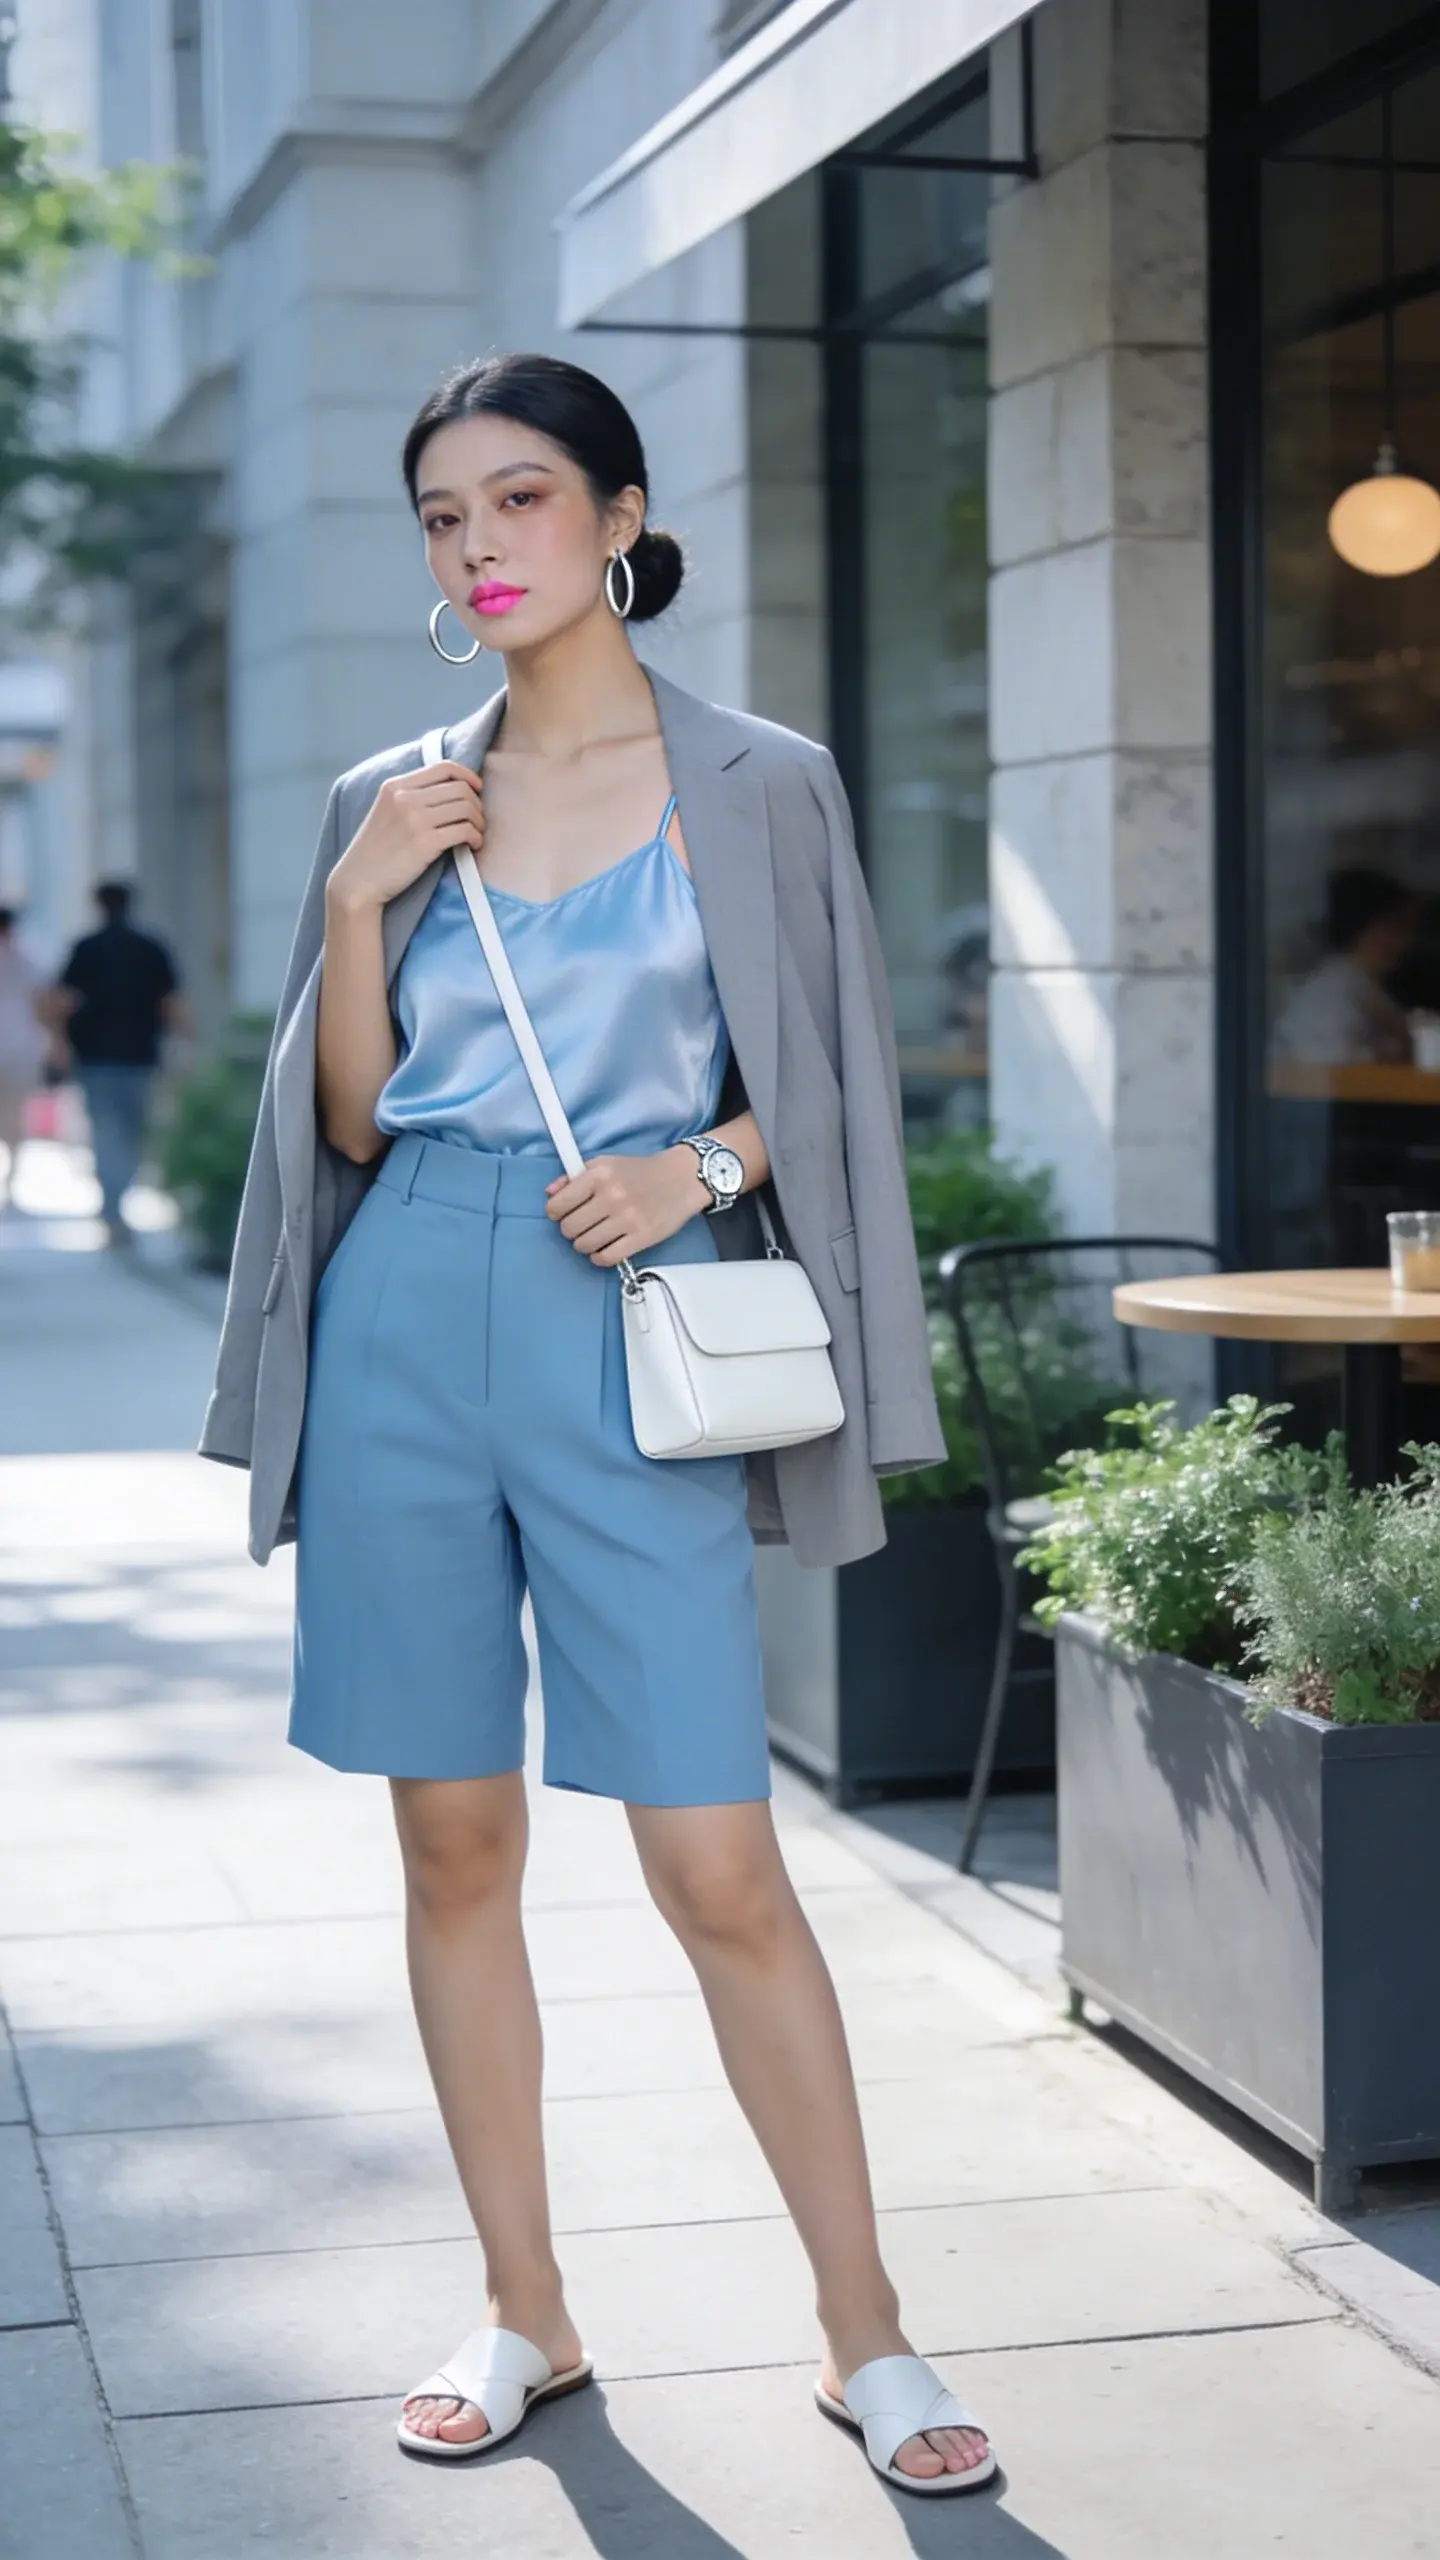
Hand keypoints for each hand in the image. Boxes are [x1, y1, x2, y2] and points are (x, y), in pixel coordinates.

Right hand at [327, 761, 483, 914]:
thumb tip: (450, 791)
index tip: (477, 789)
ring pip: (466, 808)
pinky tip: (473, 845)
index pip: (443, 768)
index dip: (467, 776)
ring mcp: (415, 819)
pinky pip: (464, 831)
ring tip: (476, 834)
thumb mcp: (385, 811)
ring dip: (479, 822)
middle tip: (477, 821)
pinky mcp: (425, 843)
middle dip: (476, 804)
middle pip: (460, 789)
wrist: (358, 882)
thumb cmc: (375, 851)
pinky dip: (475, 837)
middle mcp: (405, 798)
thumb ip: (409, 796)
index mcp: (395, 786)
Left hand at [545, 1146, 711, 1265]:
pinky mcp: (642, 1237)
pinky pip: (607, 1257)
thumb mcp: (606, 1163)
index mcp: (598, 1174)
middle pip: (569, 1228)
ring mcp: (627, 1218)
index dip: (555, 1212)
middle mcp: (611, 1196)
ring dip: (585, 1244)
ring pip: (585, 1245)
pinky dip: (600, 1257)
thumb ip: (574, 1177)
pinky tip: (604, 1249)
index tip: (561, 1214)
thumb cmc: (641, 1171)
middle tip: (581, 1225)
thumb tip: (550, 1193)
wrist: (682, 1178)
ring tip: (594, 1236)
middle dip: (571, 1229)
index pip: (558, 1205)